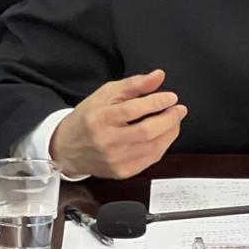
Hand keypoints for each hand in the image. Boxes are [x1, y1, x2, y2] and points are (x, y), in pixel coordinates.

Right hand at [49, 69, 186, 178]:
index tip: (171, 97)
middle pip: (146, 131)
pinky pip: (151, 159)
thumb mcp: (106, 94)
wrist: (68, 148)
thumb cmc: (88, 118)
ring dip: (170, 132)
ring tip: (174, 120)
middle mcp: (107, 141)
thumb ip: (134, 84)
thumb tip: (158, 76)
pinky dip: (163, 145)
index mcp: (100, 118)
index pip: (133, 110)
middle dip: (169, 119)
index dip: (156, 102)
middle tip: (179, 109)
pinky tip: (164, 134)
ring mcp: (115, 160)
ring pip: (153, 147)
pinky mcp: (122, 172)